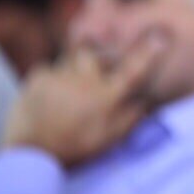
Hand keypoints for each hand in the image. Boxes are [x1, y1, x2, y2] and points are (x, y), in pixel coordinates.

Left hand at [3, 29, 167, 166]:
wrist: (32, 156)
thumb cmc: (76, 148)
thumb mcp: (110, 138)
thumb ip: (131, 117)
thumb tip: (147, 100)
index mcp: (106, 97)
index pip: (133, 71)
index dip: (148, 53)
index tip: (160, 37)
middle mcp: (86, 82)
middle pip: (94, 55)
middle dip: (93, 56)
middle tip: (91, 67)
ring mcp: (60, 77)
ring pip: (69, 61)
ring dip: (70, 71)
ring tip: (65, 92)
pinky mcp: (37, 78)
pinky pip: (47, 70)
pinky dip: (49, 80)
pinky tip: (47, 97)